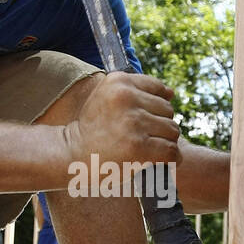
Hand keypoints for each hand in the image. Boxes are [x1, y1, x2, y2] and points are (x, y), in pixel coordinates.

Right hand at [64, 70, 180, 167]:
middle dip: (160, 126)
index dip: (155, 108)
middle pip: (168, 110)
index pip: (159, 89)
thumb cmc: (93, 129)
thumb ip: (136, 91)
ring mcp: (133, 122)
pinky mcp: (139, 147)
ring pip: (172, 130)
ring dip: (165, 143)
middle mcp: (126, 97)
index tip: (141, 121)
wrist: (71, 155)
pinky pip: (171, 151)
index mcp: (118, 81)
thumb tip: (172, 93)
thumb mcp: (106, 98)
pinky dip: (170, 160)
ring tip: (147, 150)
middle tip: (142, 139)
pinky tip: (159, 162)